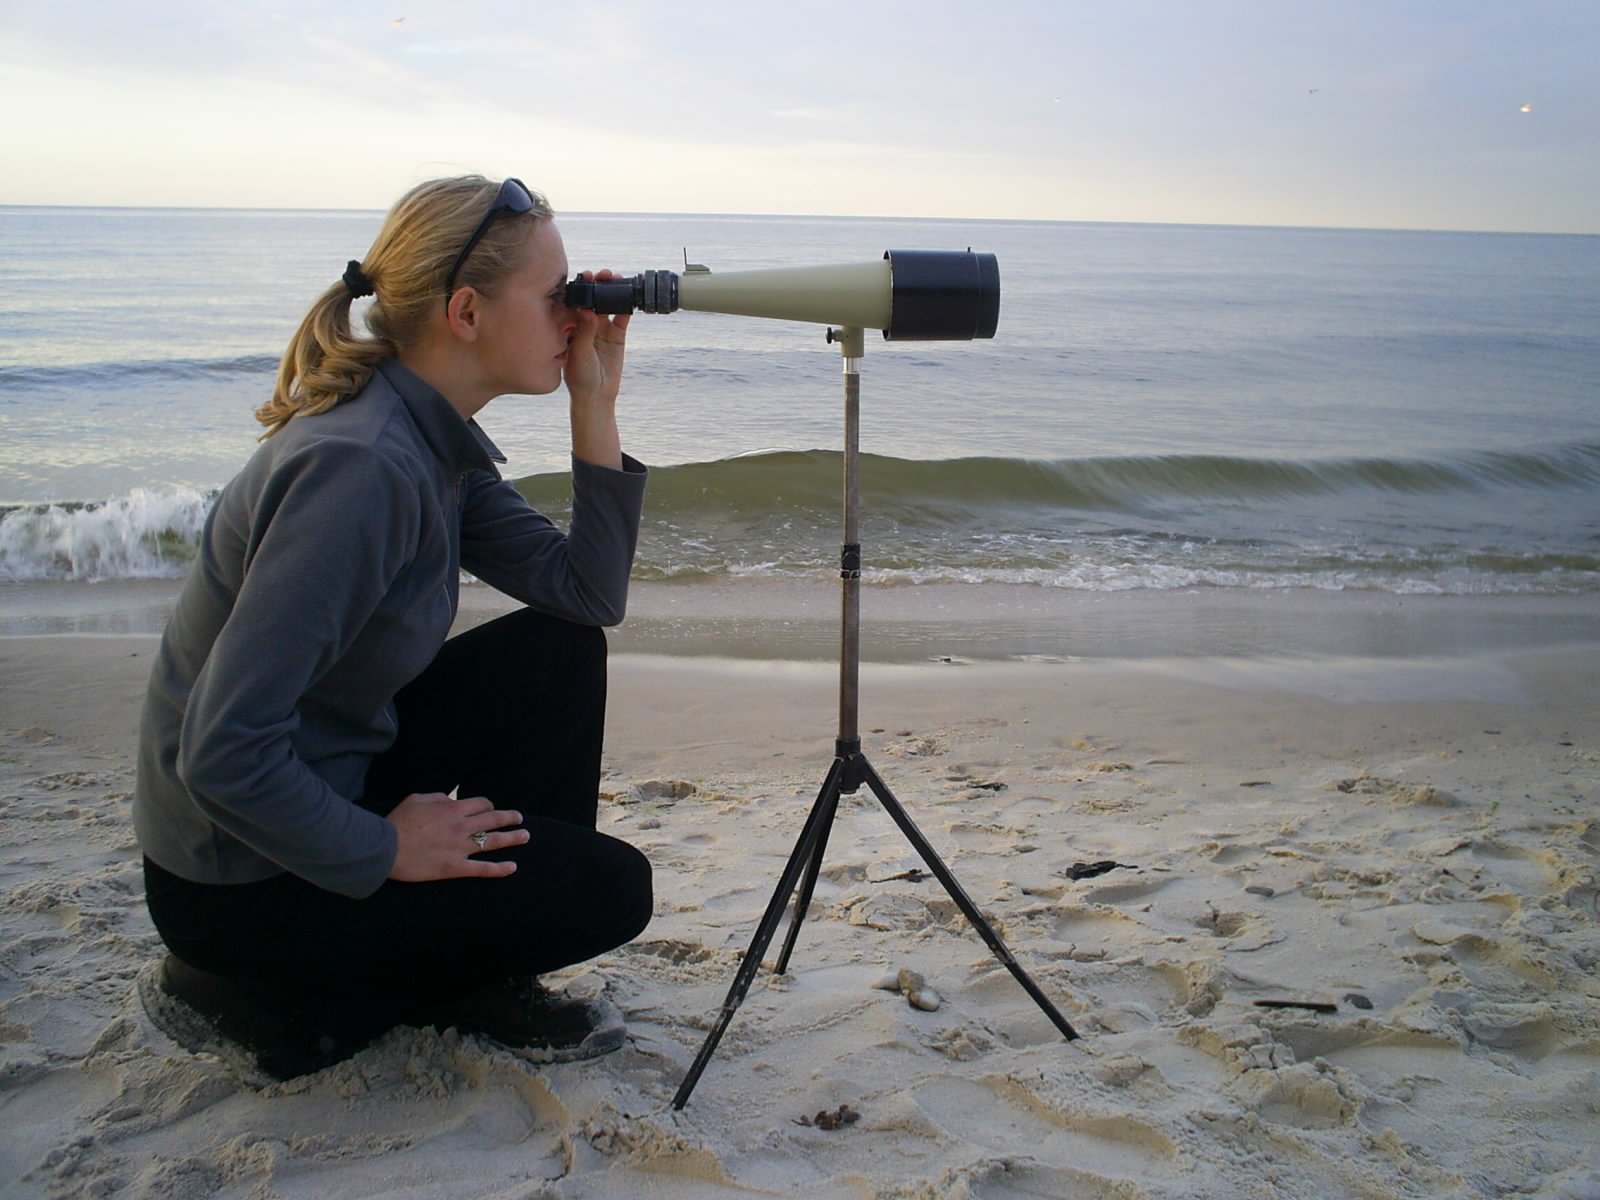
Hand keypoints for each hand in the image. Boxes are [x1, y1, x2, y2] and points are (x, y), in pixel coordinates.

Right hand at [385, 792, 528, 881]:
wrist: (386, 848)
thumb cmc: (398, 822)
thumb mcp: (417, 799)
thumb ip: (438, 798)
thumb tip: (450, 800)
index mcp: (453, 810)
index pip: (481, 804)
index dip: (487, 805)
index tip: (490, 808)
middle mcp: (462, 827)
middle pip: (493, 819)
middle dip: (509, 817)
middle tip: (519, 818)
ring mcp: (461, 848)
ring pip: (494, 841)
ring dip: (513, 837)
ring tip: (525, 835)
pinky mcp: (455, 867)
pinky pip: (483, 869)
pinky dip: (500, 868)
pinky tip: (512, 867)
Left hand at [563, 268, 628, 410]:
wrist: (596, 395)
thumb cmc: (580, 376)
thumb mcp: (579, 353)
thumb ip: (584, 331)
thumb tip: (588, 310)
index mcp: (571, 325)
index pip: (576, 301)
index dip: (581, 288)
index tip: (584, 277)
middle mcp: (586, 324)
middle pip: (593, 299)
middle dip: (597, 285)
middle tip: (602, 274)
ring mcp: (602, 328)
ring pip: (608, 305)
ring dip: (612, 292)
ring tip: (616, 280)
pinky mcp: (617, 335)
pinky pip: (622, 317)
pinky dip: (626, 308)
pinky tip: (628, 298)